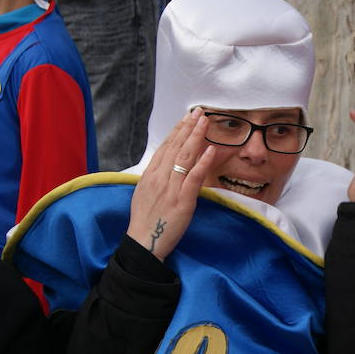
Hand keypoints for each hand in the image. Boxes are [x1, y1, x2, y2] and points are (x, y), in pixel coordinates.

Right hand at [125, 108, 216, 260]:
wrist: (143, 242)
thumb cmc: (145, 221)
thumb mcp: (145, 193)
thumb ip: (155, 178)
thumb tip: (165, 166)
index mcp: (150, 175)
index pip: (165, 147)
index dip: (177, 131)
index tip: (186, 118)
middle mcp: (159, 177)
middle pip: (175, 147)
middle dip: (188, 127)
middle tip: (199, 111)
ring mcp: (171, 188)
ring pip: (184, 157)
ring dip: (196, 137)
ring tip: (205, 121)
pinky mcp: (182, 200)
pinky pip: (194, 177)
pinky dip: (203, 162)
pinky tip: (211, 149)